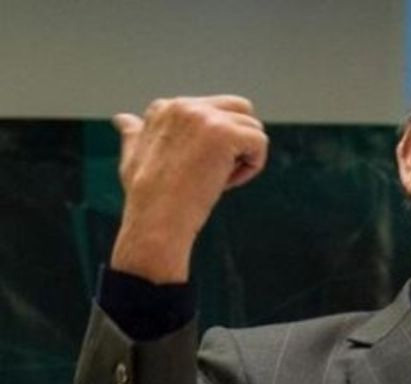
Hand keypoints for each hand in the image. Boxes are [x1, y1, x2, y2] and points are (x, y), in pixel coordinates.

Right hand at [110, 95, 267, 283]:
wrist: (156, 222)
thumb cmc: (146, 198)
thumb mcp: (133, 158)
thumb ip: (134, 134)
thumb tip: (122, 118)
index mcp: (166, 107)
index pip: (215, 111)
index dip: (215, 144)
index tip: (195, 169)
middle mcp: (185, 105)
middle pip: (240, 109)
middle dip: (239, 141)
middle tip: (217, 172)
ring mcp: (205, 118)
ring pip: (253, 128)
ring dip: (244, 158)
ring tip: (218, 181)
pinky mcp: (224, 134)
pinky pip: (260, 142)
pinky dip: (253, 167)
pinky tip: (228, 183)